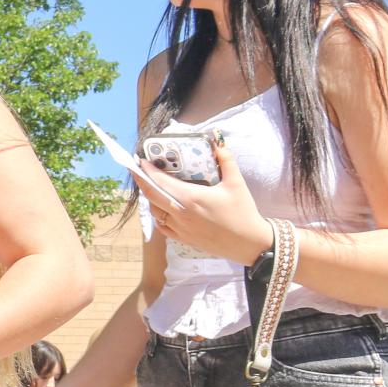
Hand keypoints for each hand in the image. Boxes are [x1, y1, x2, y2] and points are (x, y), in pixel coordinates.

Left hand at [138, 138, 270, 265]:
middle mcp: (180, 214)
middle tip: (137, 170)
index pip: (160, 182)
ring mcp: (180, 229)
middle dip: (141, 181)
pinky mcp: (184, 239)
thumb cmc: (243, 213)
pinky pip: (163, 226)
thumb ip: (226, 160)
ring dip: (151, 198)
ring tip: (152, 186)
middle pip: (151, 196)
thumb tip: (217, 142)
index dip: (147, 171)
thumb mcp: (236, 183)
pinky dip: (159, 215)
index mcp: (190, 199)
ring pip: (155, 212)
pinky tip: (163, 208)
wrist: (250, 244)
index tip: (139, 160)